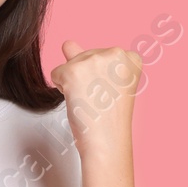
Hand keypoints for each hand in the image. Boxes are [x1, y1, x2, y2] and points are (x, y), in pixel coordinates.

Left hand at [49, 40, 141, 159]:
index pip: (105, 55)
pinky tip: (78, 100)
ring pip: (71, 64)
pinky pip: (56, 73)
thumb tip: (67, 44)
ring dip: (74, 84)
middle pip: (86, 57)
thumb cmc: (110, 120)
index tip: (111, 93)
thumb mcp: (110, 83)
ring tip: (90, 101)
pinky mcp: (73, 71)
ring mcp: (93, 60)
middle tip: (100, 100)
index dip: (103, 77)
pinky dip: (61, 88)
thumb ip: (91, 59)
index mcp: (130, 57)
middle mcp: (114, 53)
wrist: (106, 143)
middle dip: (87, 78)